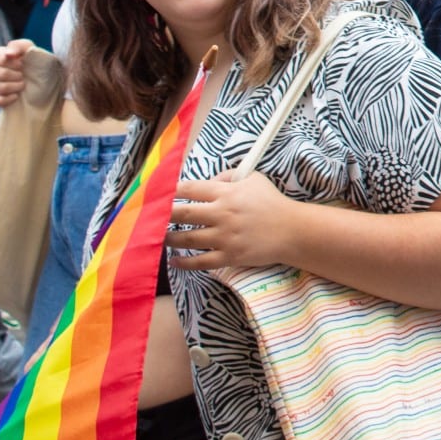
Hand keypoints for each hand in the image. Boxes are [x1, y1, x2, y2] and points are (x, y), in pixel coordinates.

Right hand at [0, 40, 36, 108]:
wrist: (47, 84)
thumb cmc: (38, 64)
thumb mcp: (33, 50)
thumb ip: (20, 46)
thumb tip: (8, 53)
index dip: (9, 62)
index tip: (22, 64)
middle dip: (13, 75)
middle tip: (23, 75)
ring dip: (14, 86)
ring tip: (23, 84)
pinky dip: (11, 98)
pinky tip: (18, 94)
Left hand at [168, 172, 297, 268]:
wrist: (292, 230)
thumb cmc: (272, 202)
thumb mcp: (254, 179)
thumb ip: (228, 176)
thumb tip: (208, 180)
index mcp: (227, 193)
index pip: (190, 189)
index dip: (170, 191)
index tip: (157, 194)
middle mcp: (222, 214)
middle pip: (182, 214)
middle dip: (161, 215)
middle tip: (147, 217)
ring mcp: (224, 237)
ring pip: (186, 239)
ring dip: (168, 238)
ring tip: (159, 237)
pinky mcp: (229, 256)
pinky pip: (199, 262)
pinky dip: (183, 263)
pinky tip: (173, 260)